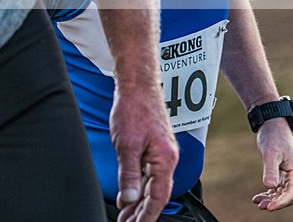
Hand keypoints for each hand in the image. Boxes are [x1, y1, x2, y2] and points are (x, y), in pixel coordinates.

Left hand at [110, 83, 177, 221]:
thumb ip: (128, 174)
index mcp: (165, 159)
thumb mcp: (127, 145)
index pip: (158, 197)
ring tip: (125, 215)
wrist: (137, 84)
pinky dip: (138, 186)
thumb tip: (129, 198)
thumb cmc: (134, 109)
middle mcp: (167, 158)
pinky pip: (148, 173)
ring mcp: (161, 152)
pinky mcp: (154, 147)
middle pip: (156, 194)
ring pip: (151, 184)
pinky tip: (128, 194)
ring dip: (138, 201)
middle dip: (141, 212)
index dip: (146, 216)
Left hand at [252, 118, 292, 210]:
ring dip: (271, 199)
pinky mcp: (280, 171)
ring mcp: (288, 173)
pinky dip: (268, 193)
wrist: (272, 124)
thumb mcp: (271, 153)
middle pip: (288, 195)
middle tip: (261, 206)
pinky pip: (277, 187)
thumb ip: (271, 170)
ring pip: (282, 192)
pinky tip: (257, 197)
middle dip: (276, 202)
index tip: (269, 207)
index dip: (281, 202)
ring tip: (258, 202)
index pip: (291, 193)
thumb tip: (270, 187)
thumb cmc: (273, 136)